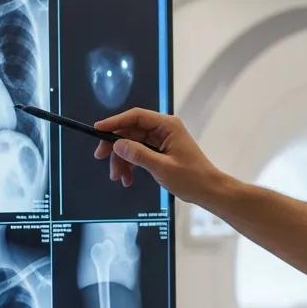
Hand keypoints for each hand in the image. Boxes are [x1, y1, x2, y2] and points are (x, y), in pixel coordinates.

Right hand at [93, 108, 223, 205]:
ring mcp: (162, 140)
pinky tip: (127, 179)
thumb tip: (118, 145)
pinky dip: (131, 165)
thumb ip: (138, 155)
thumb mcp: (162, 167)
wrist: (208, 190)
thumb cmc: (191, 178)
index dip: (115, 122)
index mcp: (167, 126)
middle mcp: (164, 129)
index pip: (136, 117)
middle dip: (116, 147)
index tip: (97, 130)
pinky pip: (139, 154)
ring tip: (118, 178)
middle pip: (131, 131)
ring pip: (133, 144)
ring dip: (122, 160)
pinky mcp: (161, 151)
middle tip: (101, 158)